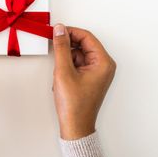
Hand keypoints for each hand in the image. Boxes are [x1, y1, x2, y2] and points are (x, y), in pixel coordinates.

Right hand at [51, 24, 115, 139]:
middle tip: (53, 46)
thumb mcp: (64, 71)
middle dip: (68, 46)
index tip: (55, 31)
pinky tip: (62, 77)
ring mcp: (98, 72)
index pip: (87, 37)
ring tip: (60, 72)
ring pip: (79, 54)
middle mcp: (104, 66)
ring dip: (67, 58)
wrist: (75, 126)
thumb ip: (62, 47)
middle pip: (84, 44)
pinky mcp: (90, 78)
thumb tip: (60, 30)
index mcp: (103, 62)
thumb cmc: (74, 104)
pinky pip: (78, 64)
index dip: (70, 32)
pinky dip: (68, 66)